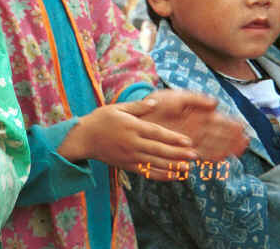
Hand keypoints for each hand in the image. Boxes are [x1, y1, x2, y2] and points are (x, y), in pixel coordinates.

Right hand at [59, 99, 199, 181]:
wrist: (84, 138)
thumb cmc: (100, 119)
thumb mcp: (117, 108)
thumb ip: (137, 107)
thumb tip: (155, 103)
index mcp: (132, 127)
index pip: (157, 133)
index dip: (173, 138)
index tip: (188, 141)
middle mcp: (133, 143)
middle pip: (160, 150)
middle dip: (178, 153)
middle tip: (195, 155)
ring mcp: (130, 156)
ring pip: (155, 163)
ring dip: (173, 166)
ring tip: (188, 167)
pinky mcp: (127, 166)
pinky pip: (147, 172)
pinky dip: (161, 175)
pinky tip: (173, 175)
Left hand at [141, 89, 248, 161]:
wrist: (138, 115)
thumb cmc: (157, 103)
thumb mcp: (176, 97)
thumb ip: (195, 99)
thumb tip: (215, 103)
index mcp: (197, 114)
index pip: (218, 120)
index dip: (230, 124)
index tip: (242, 127)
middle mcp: (197, 128)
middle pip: (219, 135)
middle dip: (232, 138)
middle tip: (245, 141)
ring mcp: (191, 140)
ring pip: (213, 145)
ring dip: (226, 148)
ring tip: (238, 150)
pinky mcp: (182, 149)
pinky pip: (200, 155)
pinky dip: (211, 157)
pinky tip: (220, 158)